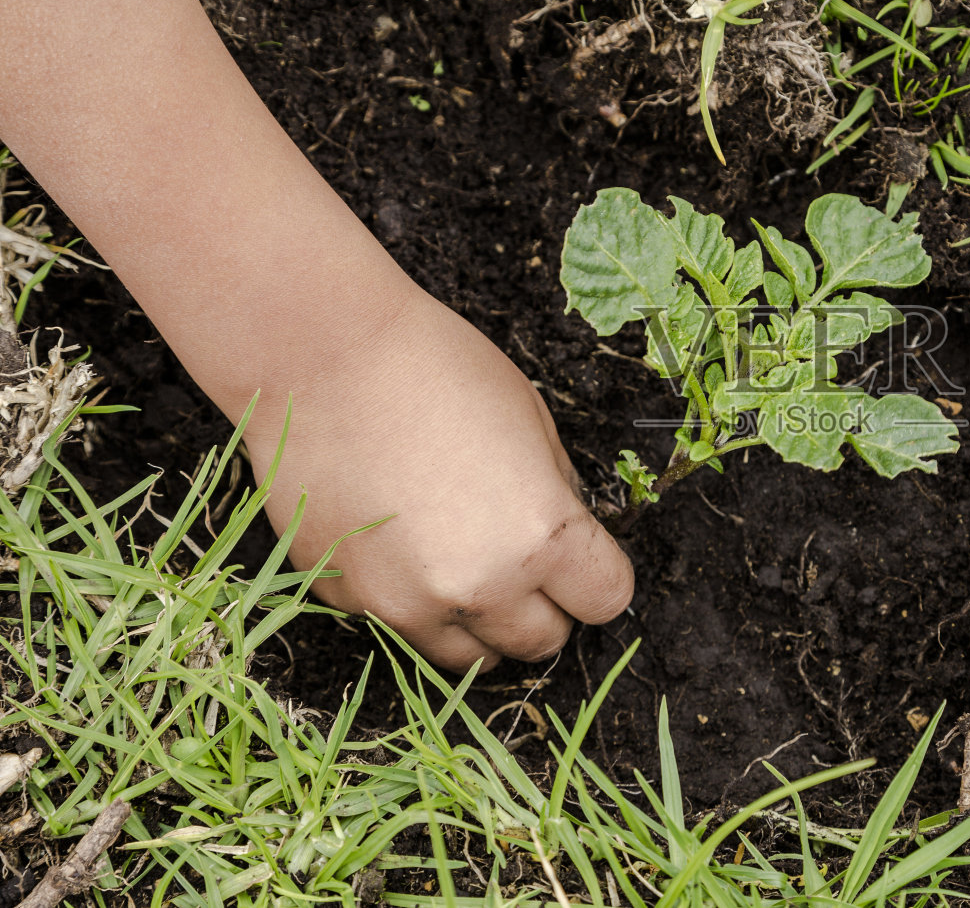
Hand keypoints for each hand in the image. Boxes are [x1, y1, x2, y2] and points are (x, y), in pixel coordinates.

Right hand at [247, 292, 633, 671]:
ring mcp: (408, 604)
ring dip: (482, 621)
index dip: (599, 576)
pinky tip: (403, 542)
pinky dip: (415, 603)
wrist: (318, 357)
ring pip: (471, 658)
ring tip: (465, 559)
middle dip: (544, 606)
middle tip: (524, 559)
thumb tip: (571, 541)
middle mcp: (479, 586)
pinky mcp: (352, 602)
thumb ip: (559, 496)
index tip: (585, 559)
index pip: (606, 601)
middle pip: (542, 641)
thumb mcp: (535, 422)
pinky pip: (404, 629)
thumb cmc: (436, 369)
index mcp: (540, 537)